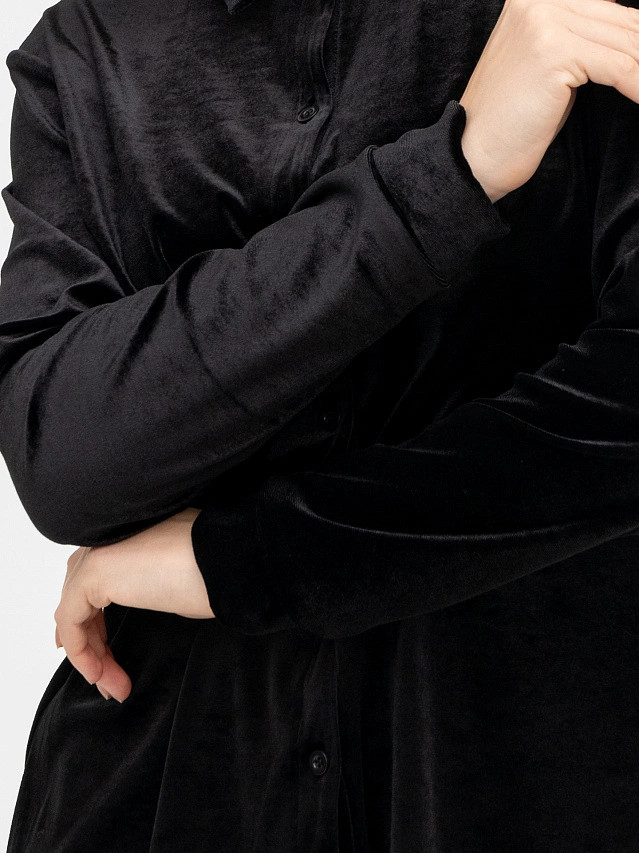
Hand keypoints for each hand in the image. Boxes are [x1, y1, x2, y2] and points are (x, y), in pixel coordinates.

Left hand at [54, 507, 213, 702]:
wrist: (228, 560)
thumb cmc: (216, 569)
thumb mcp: (177, 580)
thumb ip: (151, 584)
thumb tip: (147, 600)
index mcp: (128, 537)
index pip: (95, 584)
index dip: (94, 624)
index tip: (103, 661)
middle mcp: (107, 539)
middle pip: (81, 599)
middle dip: (93, 644)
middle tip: (111, 680)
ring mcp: (97, 553)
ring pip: (75, 612)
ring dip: (91, 654)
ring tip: (114, 687)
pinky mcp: (93, 572)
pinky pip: (70, 620)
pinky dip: (81, 652)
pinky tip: (101, 675)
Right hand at [459, 0, 638, 201]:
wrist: (472, 157)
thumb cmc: (511, 122)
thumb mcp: (549, 68)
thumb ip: (582, 42)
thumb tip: (633, 39)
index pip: (607, 10)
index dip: (636, 39)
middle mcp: (537, 0)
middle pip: (620, 21)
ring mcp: (544, 23)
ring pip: (625, 43)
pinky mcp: (553, 52)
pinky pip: (619, 67)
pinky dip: (638, 86)